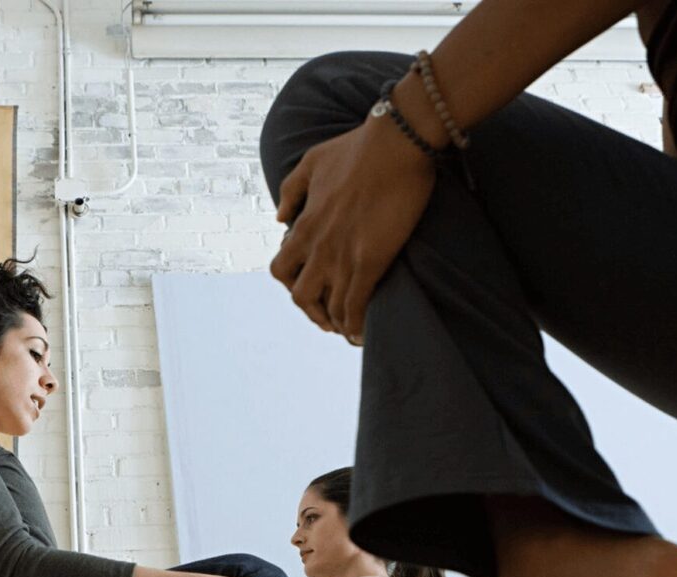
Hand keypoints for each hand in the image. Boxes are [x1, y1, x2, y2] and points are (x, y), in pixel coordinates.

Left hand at [270, 114, 436, 341]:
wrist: (396, 142)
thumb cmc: (358, 146)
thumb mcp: (311, 162)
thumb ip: (291, 191)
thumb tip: (280, 218)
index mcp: (304, 225)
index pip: (281, 270)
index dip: (291, 285)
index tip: (307, 288)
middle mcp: (317, 247)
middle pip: (300, 296)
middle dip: (312, 311)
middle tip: (328, 317)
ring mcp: (342, 256)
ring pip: (328, 308)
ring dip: (336, 324)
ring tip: (348, 331)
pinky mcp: (370, 260)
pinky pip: (356, 306)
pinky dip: (356, 326)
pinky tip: (363, 334)